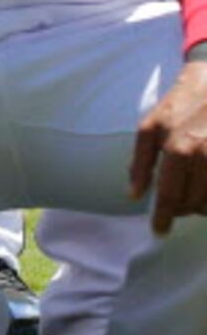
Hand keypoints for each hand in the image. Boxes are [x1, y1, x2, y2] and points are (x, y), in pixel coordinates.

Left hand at [131, 58, 206, 234]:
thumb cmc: (182, 104)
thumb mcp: (152, 124)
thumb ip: (141, 159)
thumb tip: (134, 194)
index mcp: (174, 144)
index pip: (169, 192)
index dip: (164, 216)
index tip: (160, 231)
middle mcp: (198, 150)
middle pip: (191, 200)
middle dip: (183, 210)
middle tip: (177, 211)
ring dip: (202, 206)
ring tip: (195, 203)